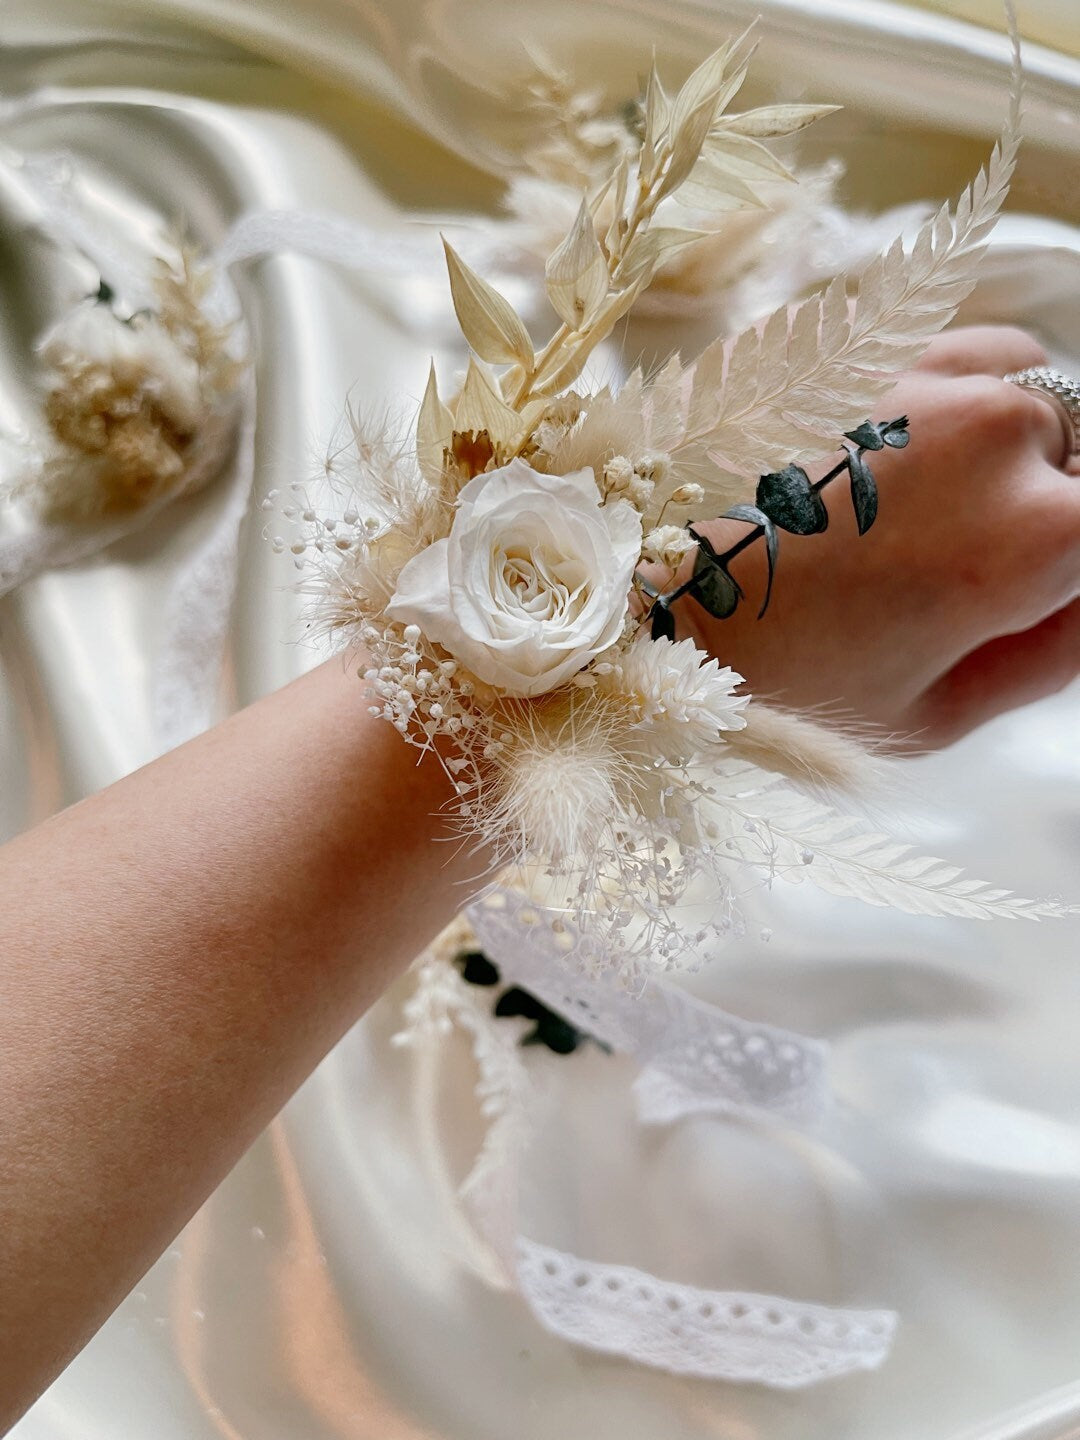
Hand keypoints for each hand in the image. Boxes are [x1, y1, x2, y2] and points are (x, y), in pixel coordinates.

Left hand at [672, 326, 1079, 746]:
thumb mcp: (933, 713)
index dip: (1071, 567)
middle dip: (1048, 508)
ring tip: (930, 509)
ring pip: (1031, 385)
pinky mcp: (859, 341)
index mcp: (1029, 537)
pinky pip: (953, 353)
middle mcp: (994, 431)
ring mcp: (925, 371)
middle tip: (961, 568)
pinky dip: (956, 395)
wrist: (635, 599)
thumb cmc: (779, 679)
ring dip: (1011, 442)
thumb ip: (1054, 652)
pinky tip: (896, 454)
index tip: (1032, 589)